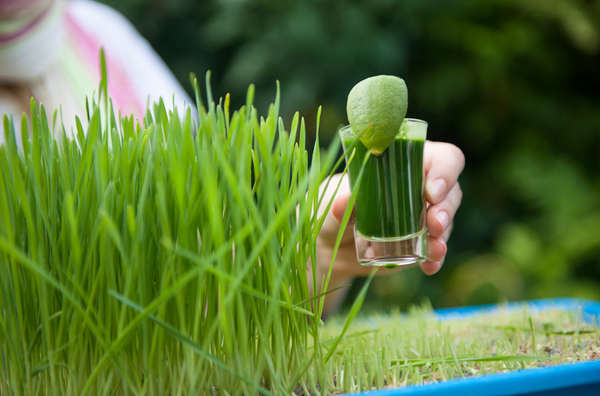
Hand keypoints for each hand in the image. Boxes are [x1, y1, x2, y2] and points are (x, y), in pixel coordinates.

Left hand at [312, 141, 463, 313]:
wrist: (331, 245)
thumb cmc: (334, 208)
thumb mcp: (334, 204)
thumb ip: (340, 204)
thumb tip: (342, 202)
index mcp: (406, 162)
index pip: (443, 158)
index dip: (445, 171)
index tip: (431, 191)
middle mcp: (421, 186)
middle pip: (451, 191)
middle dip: (446, 208)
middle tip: (434, 225)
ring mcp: (424, 215)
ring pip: (447, 220)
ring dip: (444, 235)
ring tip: (435, 250)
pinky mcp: (421, 241)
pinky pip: (437, 248)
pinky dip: (435, 258)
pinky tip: (430, 267)